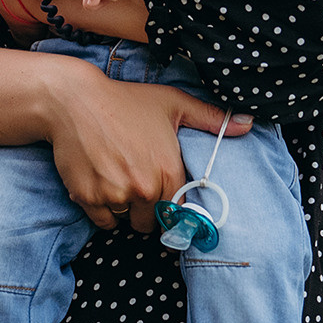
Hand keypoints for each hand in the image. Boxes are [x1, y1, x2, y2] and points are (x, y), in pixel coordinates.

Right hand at [43, 67, 251, 232]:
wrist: (73, 100)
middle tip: (132, 178)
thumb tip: (249, 123)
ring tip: (113, 173)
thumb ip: (210, 118)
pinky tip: (98, 180)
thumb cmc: (125, 100)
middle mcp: (144, 187)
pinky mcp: (88, 198)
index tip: (160, 197)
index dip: (169, 205)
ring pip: (125, 220)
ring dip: (121, 207)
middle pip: (150, 222)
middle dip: (143, 207)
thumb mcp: (171, 103)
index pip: (178, 212)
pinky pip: (102, 221)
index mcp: (168, 169)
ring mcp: (115, 194)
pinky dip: (100, 208)